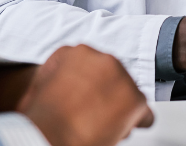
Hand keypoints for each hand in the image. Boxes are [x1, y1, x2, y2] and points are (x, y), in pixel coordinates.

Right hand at [14, 45, 153, 145]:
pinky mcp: (135, 100)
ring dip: (119, 110)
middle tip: (92, 116)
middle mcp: (103, 59)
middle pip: (115, 79)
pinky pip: (145, 114)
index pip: (95, 68)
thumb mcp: (43, 82)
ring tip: (99, 126)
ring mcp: (122, 78)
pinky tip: (118, 131)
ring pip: (129, 95)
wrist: (45, 133)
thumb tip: (68, 85)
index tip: (84, 99)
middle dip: (107, 96)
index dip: (90, 88)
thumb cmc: (40, 117)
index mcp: (78, 52)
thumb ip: (61, 74)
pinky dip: (135, 124)